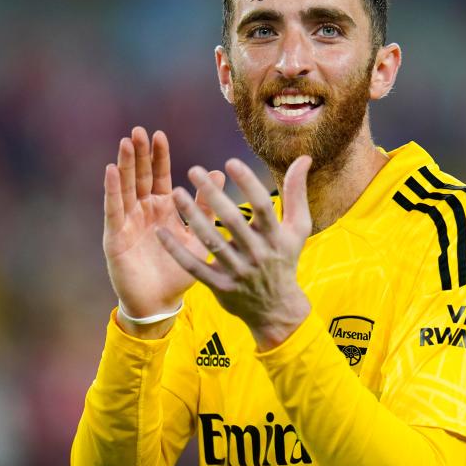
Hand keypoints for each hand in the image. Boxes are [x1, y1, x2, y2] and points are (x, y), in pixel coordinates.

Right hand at [103, 127, 223, 334]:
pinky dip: (112, 190)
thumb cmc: (179, 272)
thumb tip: (218, 174)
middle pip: (139, 177)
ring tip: (125, 143)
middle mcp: (143, 212)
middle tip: (138, 130)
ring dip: (124, 165)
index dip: (158, 157)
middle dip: (138, 154)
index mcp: (163, 210)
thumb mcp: (197, 236)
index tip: (160, 134)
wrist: (160, 303)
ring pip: (125, 188)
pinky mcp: (115, 237)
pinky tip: (111, 170)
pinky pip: (113, 209)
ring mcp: (127, 222)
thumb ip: (206, 208)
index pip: (159, 176)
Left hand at [156, 155, 312, 349]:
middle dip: (212, 194)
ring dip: (192, 216)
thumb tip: (304, 157)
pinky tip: (161, 231)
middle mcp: (257, 253)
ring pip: (211, 241)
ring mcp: (237, 271)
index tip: (230, 161)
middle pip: (232, 220)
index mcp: (276, 236)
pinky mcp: (219, 286)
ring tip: (175, 193)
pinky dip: (176, 250)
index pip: (262, 206)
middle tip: (194, 170)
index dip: (248, 183)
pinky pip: (194, 266)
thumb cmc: (285, 259)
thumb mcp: (298, 228)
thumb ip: (297, 192)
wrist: (276, 308)